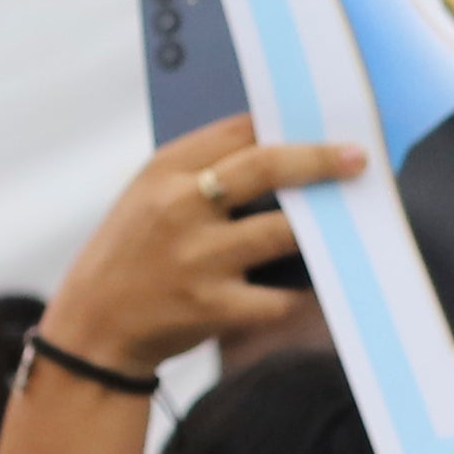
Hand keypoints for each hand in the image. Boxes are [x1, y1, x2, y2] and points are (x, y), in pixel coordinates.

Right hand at [42, 119, 360, 369]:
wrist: (94, 330)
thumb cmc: (135, 255)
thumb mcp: (150, 198)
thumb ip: (204, 173)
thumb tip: (287, 149)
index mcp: (164, 171)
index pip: (239, 130)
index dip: (289, 125)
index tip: (328, 124)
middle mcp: (178, 208)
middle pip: (268, 167)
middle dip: (321, 160)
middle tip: (359, 159)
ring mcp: (197, 257)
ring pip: (284, 231)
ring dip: (322, 228)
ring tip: (348, 224)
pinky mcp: (214, 305)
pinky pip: (282, 295)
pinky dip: (303, 291)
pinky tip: (317, 285)